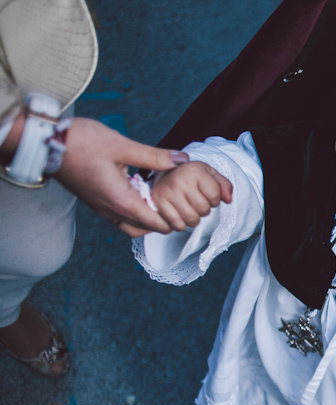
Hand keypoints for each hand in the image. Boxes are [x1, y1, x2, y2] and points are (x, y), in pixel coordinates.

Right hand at [53, 118, 226, 232]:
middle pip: (149, 228)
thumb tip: (182, 159)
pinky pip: (122, 218)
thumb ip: (155, 156)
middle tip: (182, 202)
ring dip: (150, 217)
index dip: (177, 219)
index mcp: (122, 201)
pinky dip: (137, 213)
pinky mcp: (96, 203)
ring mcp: (102, 209)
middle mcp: (112, 211)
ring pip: (134, 226)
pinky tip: (143, 194)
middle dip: (168, 219)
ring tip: (163, 199)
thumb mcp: (122, 146)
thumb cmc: (79, 142)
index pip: (158, 225)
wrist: (42, 142)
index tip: (189, 205)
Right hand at [150, 161, 232, 229]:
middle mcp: (178, 180)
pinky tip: (179, 215)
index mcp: (194, 170)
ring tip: (189, 209)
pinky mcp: (157, 204)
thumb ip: (224, 185)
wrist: (164, 175)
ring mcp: (166, 193)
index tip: (207, 195)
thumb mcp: (210, 175)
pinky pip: (177, 225)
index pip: (215, 195)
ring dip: (194, 219)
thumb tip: (228, 200)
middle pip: (203, 209)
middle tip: (196, 202)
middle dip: (204, 210)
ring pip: (191, 220)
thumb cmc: (191, 177)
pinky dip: (181, 225)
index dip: (215, 200)